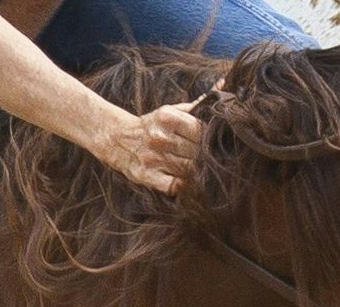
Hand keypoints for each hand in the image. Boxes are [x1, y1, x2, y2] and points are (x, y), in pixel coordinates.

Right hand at [87, 101, 202, 194]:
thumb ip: (197, 106)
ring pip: (190, 170)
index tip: (211, 143)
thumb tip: (224, 86)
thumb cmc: (152, 125)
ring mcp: (152, 158)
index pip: (201, 131)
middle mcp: (159, 137)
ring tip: (200, 171)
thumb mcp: (171, 110)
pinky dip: (185, 186)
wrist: (115, 138)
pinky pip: (175, 186)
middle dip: (205, 157)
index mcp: (166, 118)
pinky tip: (187, 182)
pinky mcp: (146, 176)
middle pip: (197, 152)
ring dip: (198, 172)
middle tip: (209, 160)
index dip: (209, 139)